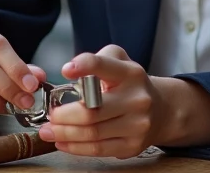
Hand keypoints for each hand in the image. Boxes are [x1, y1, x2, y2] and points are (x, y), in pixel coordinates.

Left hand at [38, 45, 165, 157]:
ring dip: (65, 133)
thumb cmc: (129, 85)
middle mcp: (137, 99)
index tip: (66, 70)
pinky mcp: (133, 145)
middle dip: (63, 115)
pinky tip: (63, 142)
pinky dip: (75, 147)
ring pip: (92, 133)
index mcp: (131, 73)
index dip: (84, 66)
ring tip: (48, 131)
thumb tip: (70, 71)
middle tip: (50, 115)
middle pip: (92, 110)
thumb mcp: (119, 62)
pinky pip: (98, 149)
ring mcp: (137, 125)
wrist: (161, 110)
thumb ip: (96, 60)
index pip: (105, 65)